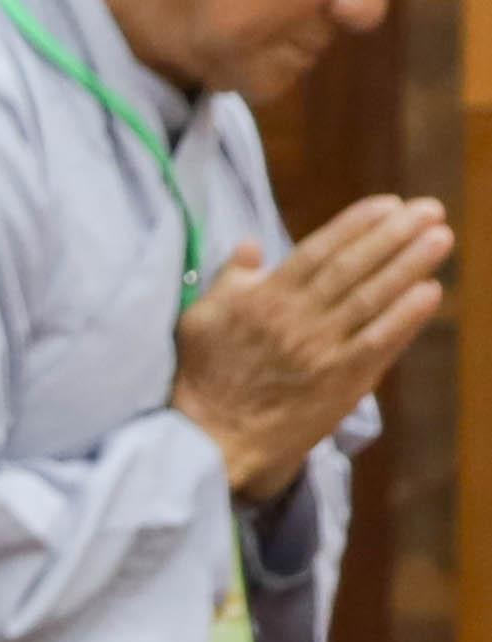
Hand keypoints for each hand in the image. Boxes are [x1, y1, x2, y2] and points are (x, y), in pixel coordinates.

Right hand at [173, 195, 449, 498]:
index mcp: (263, 298)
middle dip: (394, 235)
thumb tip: (252, 245)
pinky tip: (429, 292)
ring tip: (441, 238)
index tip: (390, 203)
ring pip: (371, 298)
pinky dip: (406, 316)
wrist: (212, 437)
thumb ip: (229, 278)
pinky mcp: (340, 380)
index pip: (318, 250)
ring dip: (409, 265)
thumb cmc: (204, 376)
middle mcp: (296, 317)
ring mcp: (321, 349)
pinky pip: (378, 342)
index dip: (356, 225)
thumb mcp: (201, 317)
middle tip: (430, 210)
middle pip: (352, 268)